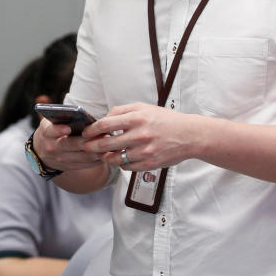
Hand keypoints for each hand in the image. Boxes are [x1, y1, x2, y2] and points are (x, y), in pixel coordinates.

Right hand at [32, 117, 104, 170]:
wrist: (41, 151)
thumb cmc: (51, 131)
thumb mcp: (50, 122)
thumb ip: (61, 118)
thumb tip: (80, 114)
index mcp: (47, 133)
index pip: (51, 131)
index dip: (59, 130)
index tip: (67, 128)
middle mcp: (52, 147)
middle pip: (71, 144)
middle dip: (88, 140)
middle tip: (102, 134)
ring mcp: (61, 159)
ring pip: (82, 156)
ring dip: (97, 150)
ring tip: (109, 143)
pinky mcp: (69, 167)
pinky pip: (86, 164)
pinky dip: (97, 159)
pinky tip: (106, 153)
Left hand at [81, 102, 205, 171]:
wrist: (189, 135)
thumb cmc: (165, 120)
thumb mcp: (144, 108)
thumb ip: (122, 111)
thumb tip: (103, 119)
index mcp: (137, 118)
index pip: (106, 124)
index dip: (92, 130)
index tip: (86, 133)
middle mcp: (140, 135)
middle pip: (106, 144)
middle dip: (91, 146)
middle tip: (86, 147)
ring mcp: (144, 151)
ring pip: (114, 159)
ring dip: (105, 157)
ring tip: (103, 154)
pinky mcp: (149, 164)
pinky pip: (126, 167)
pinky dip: (120, 164)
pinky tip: (120, 158)